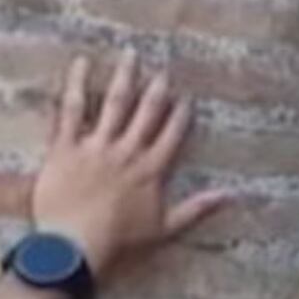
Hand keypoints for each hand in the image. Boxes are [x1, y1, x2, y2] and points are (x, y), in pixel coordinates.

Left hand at [32, 50, 229, 277]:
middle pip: (146, 112)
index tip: (186, 97)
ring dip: (124, 77)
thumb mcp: (164, 228)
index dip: (180, 115)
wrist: (76, 244)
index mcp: (151, 170)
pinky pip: (72, 110)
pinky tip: (82, 63)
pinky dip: (77, 85)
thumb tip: (232, 196)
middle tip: (163, 69)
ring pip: (114, 103)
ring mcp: (96, 145)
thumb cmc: (120, 241)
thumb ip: (197, 208)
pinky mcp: (66, 146)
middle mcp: (127, 151)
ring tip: (131, 55)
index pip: (171, 134)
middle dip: (156, 89)